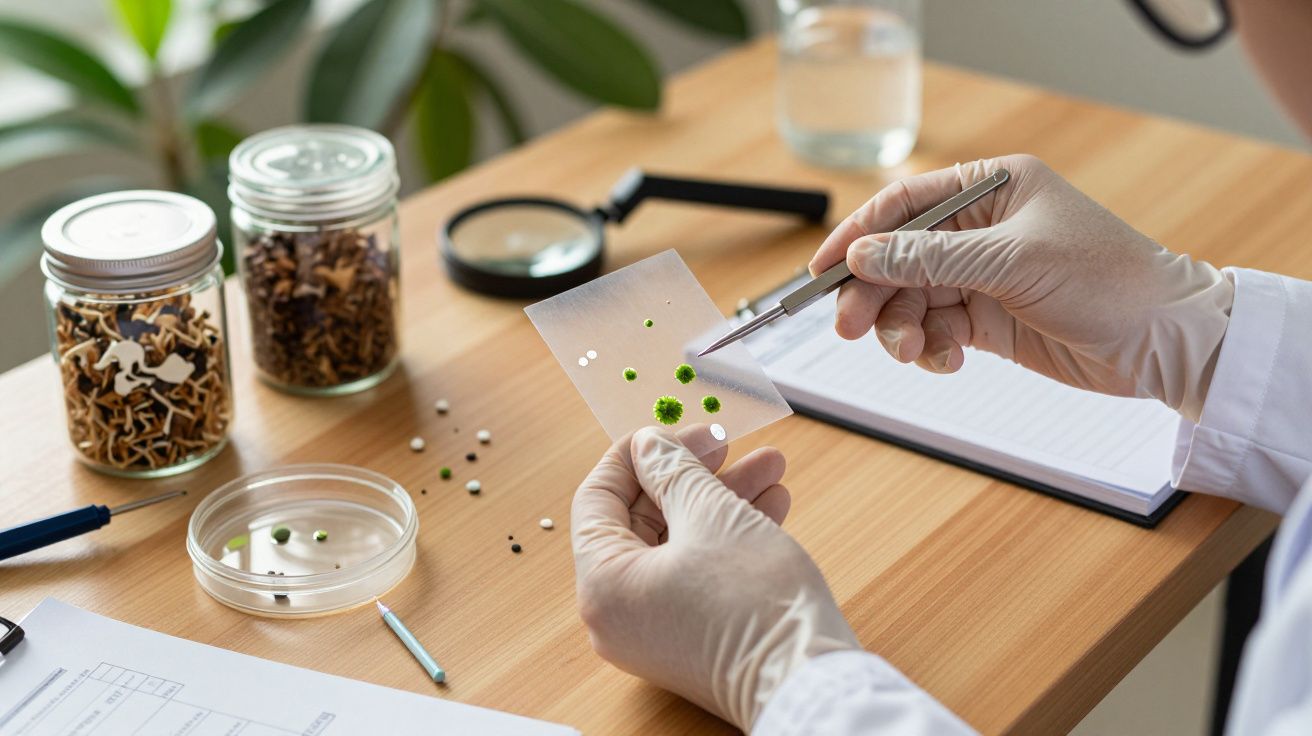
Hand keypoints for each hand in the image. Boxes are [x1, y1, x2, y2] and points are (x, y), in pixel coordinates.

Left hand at [571, 426, 858, 730]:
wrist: (809, 686)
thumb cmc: (755, 605)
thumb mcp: (712, 513)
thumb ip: (673, 470)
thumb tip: (649, 447)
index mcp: (603, 583)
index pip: (598, 497)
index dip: (638, 454)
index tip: (676, 430)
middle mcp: (617, 613)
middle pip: (643, 519)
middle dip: (693, 474)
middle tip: (729, 443)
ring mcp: (653, 630)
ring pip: (679, 543)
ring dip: (721, 499)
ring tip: (770, 467)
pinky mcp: (690, 638)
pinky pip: (696, 573)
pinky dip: (727, 537)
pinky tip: (771, 505)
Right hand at [809, 154, 1233, 420]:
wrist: (1165, 343)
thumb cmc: (1109, 282)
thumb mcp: (1014, 262)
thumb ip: (931, 259)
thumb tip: (861, 254)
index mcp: (993, 189)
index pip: (905, 204)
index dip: (858, 235)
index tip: (822, 268)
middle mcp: (982, 229)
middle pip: (898, 257)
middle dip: (872, 293)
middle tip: (849, 326)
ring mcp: (983, 276)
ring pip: (910, 299)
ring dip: (899, 327)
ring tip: (911, 352)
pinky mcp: (987, 319)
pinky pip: (934, 330)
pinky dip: (930, 348)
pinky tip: (946, 361)